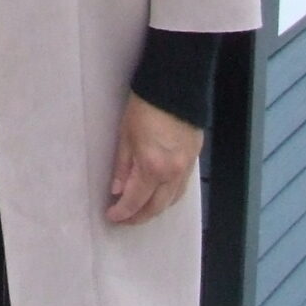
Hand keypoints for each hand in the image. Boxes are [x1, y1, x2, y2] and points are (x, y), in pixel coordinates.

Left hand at [106, 94, 202, 225]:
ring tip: (139, 210)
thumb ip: (122, 166)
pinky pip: (181, 189)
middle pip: (156, 207)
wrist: (176, 87)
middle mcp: (172, 174)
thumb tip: (117, 190)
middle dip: (138, 217)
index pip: (136, 201)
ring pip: (171, 201)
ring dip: (154, 209)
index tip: (111, 216)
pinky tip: (159, 196)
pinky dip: (168, 198)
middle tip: (124, 219)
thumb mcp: (125, 135)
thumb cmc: (144, 107)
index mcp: (152, 167)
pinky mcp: (194, 161)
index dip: (122, 212)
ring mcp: (186, 169)